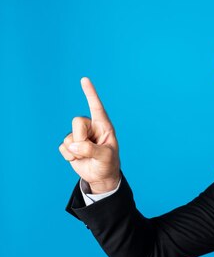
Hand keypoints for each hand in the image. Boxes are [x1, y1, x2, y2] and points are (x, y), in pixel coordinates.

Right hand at [59, 77, 120, 193]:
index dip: (90, 93)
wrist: (101, 176)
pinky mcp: (70, 144)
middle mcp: (91, 128)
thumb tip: (73, 144)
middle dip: (81, 138)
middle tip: (91, 150)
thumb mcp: (105, 157)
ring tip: (87, 156)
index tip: (84, 79)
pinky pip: (63, 147)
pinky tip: (79, 159)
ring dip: (76, 151)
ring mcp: (79, 136)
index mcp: (104, 126)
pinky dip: (70, 156)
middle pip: (77, 122)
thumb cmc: (108, 164)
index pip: (96, 107)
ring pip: (68, 137)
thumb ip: (91, 149)